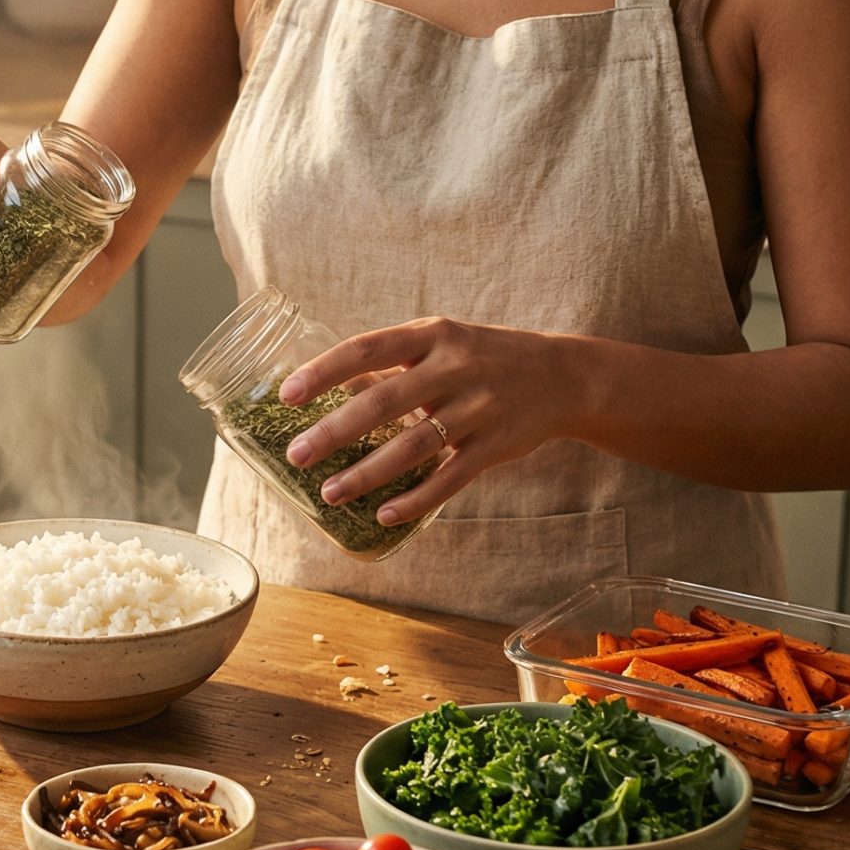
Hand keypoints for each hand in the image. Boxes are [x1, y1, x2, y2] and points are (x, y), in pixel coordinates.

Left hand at [275, 317, 577, 525]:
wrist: (562, 376)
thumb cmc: (485, 357)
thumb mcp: (443, 341)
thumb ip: (394, 361)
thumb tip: (329, 386)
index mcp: (432, 334)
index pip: (366, 348)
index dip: (323, 371)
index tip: (287, 395)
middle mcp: (454, 368)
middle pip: (383, 401)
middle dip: (335, 431)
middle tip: (296, 455)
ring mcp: (477, 408)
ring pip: (413, 446)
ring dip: (367, 473)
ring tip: (330, 493)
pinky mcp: (494, 446)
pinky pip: (449, 478)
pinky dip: (415, 499)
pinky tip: (384, 515)